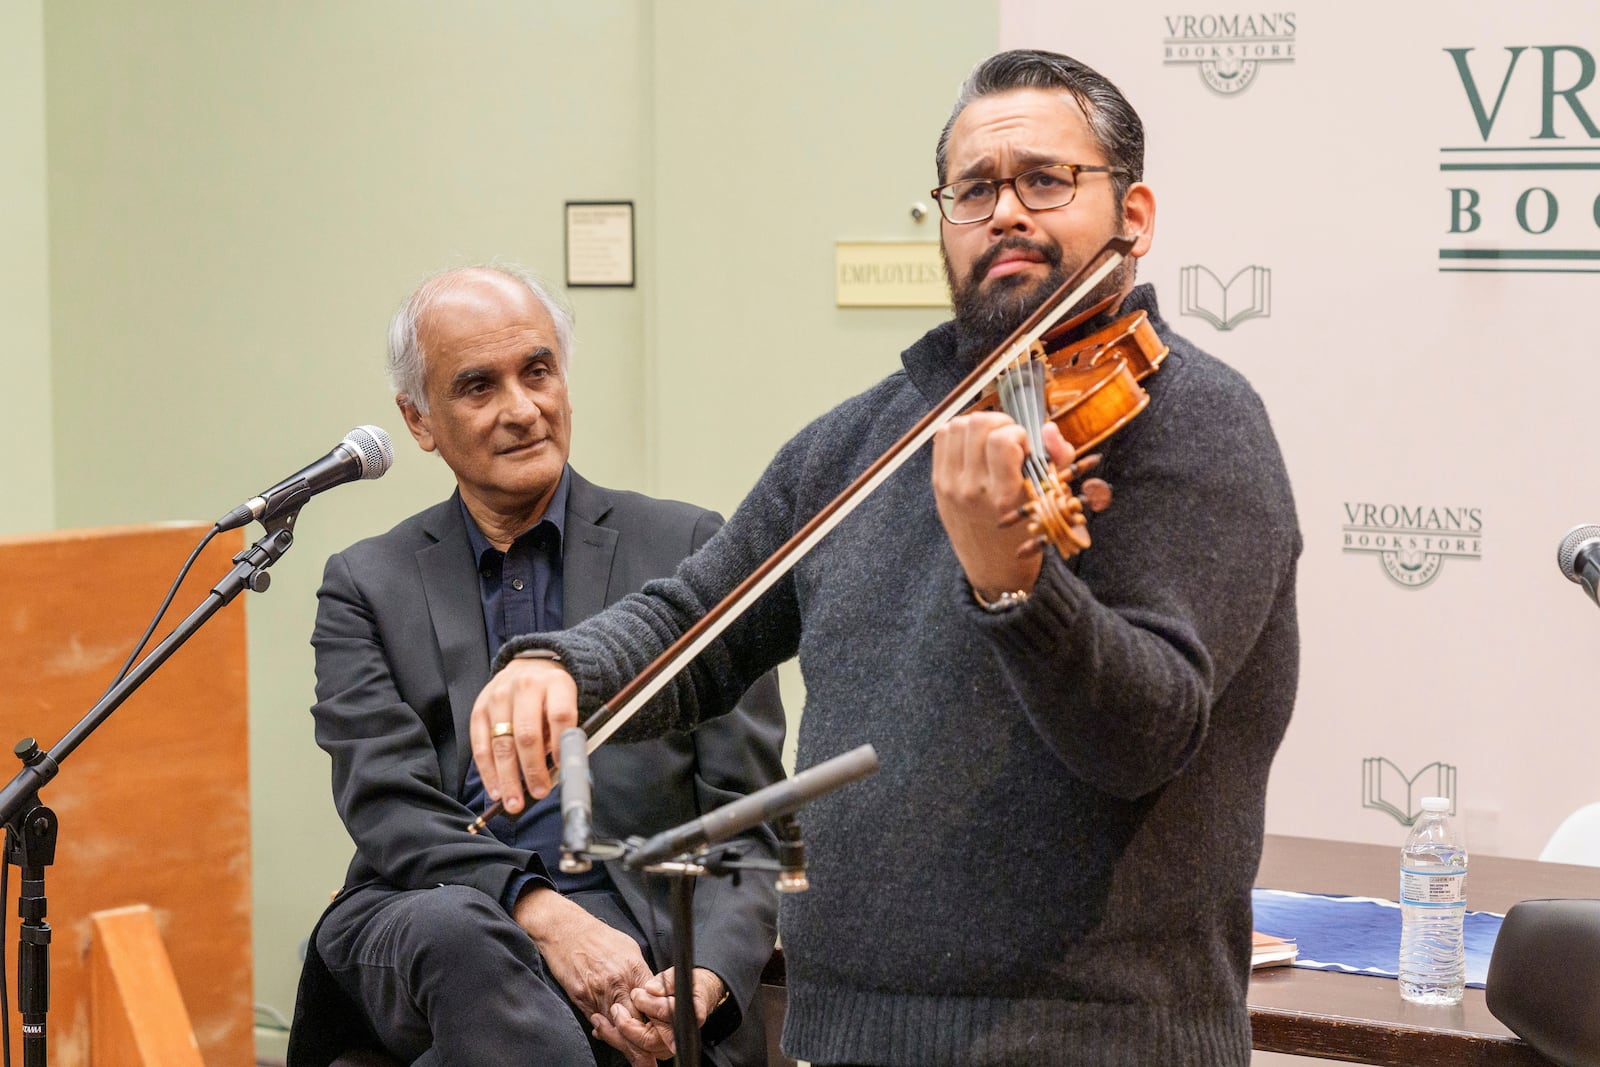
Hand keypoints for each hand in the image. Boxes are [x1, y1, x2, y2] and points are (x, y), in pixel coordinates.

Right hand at [469, 656, 579, 811]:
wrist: (529, 667)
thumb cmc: (553, 695)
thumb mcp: (569, 702)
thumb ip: (566, 732)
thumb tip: (560, 771)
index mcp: (555, 683)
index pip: (560, 715)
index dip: (561, 744)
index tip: (563, 768)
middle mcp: (525, 687)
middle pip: (527, 733)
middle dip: (532, 769)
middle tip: (539, 792)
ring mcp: (498, 697)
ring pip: (502, 743)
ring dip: (508, 778)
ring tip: (514, 802)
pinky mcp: (479, 709)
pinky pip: (481, 746)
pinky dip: (488, 771)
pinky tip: (496, 789)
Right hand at [513, 889, 670, 1062]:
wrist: (566, 930)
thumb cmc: (599, 938)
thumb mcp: (630, 950)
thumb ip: (642, 975)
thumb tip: (653, 994)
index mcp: (635, 971)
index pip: (655, 1007)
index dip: (664, 1028)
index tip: (670, 1040)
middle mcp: (618, 985)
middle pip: (637, 1025)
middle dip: (648, 1045)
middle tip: (654, 1061)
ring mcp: (598, 994)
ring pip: (618, 1030)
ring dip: (629, 1047)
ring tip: (641, 1062)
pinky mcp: (582, 999)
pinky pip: (598, 1023)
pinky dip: (607, 1034)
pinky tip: (613, 1040)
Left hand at [611, 967, 725, 1056]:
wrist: (696, 996)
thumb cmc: (689, 985)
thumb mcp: (679, 976)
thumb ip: (666, 982)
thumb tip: (652, 989)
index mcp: (688, 1015)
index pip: (667, 1016)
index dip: (651, 1007)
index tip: (637, 995)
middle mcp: (677, 1036)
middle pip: (648, 1041)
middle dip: (627, 1026)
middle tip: (615, 1009)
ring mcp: (664, 1045)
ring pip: (639, 1049)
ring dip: (617, 1035)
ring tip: (600, 1021)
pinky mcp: (653, 1046)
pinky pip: (633, 1048)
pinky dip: (618, 1038)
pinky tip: (603, 1028)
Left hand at [931, 412, 1072, 598]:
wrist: (994, 567)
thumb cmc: (1026, 531)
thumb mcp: (1052, 499)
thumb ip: (1058, 458)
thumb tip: (1048, 428)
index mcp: (1003, 496)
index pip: (1002, 441)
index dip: (1018, 434)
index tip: (1025, 448)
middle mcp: (972, 489)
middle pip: (977, 424)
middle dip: (1000, 423)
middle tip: (1010, 440)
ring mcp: (949, 485)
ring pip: (957, 425)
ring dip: (979, 425)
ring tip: (992, 441)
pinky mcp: (937, 482)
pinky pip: (942, 437)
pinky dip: (960, 433)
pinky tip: (975, 446)